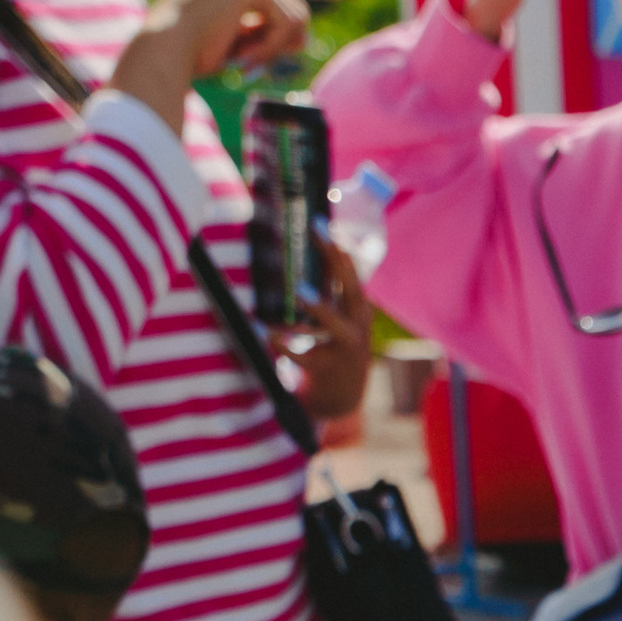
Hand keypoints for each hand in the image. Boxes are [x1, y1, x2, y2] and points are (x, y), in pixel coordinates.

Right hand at [109, 0, 365, 137]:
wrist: (165, 51)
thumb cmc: (194, 54)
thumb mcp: (240, 40)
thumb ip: (268, 29)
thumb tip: (303, 33)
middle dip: (312, 11)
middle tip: (317, 14)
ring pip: (298, 17)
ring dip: (277, 48)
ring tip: (243, 57)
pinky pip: (288, 22)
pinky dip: (272, 46)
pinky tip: (244, 52)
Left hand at [275, 235, 371, 421]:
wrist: (342, 399)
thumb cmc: (334, 350)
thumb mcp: (339, 320)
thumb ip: (329, 292)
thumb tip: (307, 253)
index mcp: (358, 310)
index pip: (350, 272)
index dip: (337, 247)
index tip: (319, 221)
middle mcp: (356, 325)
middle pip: (350, 287)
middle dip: (335, 259)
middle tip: (316, 234)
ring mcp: (344, 348)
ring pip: (333, 323)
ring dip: (318, 306)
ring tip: (299, 292)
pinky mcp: (326, 369)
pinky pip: (302, 354)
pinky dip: (282, 343)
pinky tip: (263, 331)